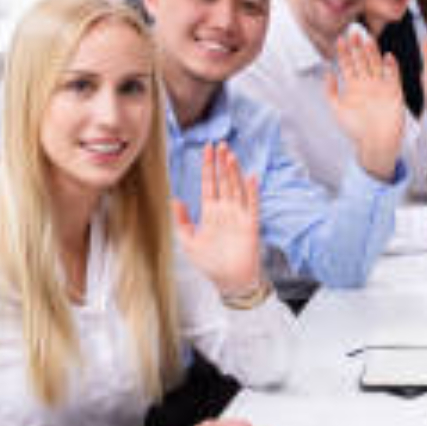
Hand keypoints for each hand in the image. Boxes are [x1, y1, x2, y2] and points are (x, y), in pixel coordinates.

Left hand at [173, 143, 261, 296]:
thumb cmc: (210, 263)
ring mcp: (239, 216)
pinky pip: (252, 204)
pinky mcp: (250, 224)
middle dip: (221, 163)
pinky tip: (250, 177)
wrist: (229, 281)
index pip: (210, 183)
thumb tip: (174, 199)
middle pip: (224, 181)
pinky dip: (251, 191)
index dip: (208, 166)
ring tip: (230, 155)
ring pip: (237, 188)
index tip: (207, 149)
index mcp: (211, 212)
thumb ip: (181, 221)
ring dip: (233, 172)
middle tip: (220, 144)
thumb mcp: (188, 242)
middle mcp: (226, 210)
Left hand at [327, 32, 405, 181]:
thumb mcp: (337, 109)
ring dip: (372, 52)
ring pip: (376, 64)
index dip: (344, 52)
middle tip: (354, 33)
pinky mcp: (394, 92)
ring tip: (368, 40)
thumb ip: (331, 91)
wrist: (375, 143)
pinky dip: (391, 67)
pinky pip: (393, 76)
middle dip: (357, 47)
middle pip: (362, 60)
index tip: (340, 40)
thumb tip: (327, 72)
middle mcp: (367, 83)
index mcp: (353, 86)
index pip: (347, 64)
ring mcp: (380, 86)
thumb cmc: (356, 129)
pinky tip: (388, 57)